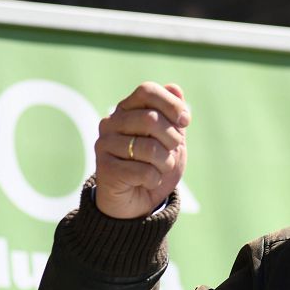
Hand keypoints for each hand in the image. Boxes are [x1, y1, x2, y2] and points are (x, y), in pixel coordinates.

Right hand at [93, 82, 189, 218]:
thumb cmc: (155, 167)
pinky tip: (148, 182)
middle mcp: (111, 123)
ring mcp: (104, 144)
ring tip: (160, 169)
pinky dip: (155, 179)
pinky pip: (142, 171)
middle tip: (173, 150)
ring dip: (165, 163)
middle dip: (172, 138)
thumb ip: (173, 115)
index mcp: (127, 110)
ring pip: (149, 148)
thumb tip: (175, 87)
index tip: (185, 121)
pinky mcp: (104, 168)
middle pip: (151, 119)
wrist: (137, 202)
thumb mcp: (172, 140)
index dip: (171, 104)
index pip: (147, 90)